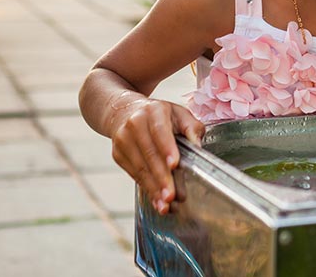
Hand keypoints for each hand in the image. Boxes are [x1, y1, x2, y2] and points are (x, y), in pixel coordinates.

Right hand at [109, 98, 203, 214]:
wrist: (124, 111)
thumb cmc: (160, 115)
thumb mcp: (179, 113)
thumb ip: (192, 127)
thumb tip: (198, 145)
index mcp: (153, 111)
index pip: (160, 131)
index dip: (167, 148)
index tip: (174, 165)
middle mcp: (134, 124)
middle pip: (149, 154)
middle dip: (161, 177)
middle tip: (172, 195)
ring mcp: (123, 140)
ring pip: (140, 167)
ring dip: (153, 188)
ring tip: (165, 204)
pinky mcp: (118, 154)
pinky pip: (133, 174)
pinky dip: (146, 188)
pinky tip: (156, 199)